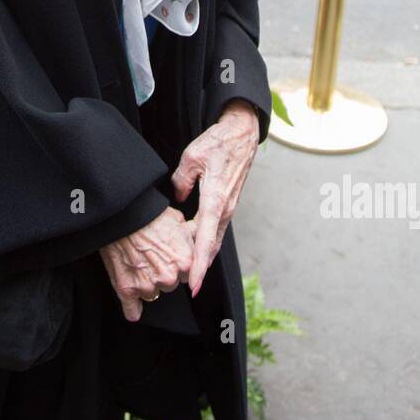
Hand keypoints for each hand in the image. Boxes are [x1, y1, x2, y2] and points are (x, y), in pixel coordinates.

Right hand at [99, 206, 195, 322]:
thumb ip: (192, 238)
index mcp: (185, 262)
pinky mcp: (127, 290)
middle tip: (151, 257)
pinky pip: (133, 312)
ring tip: (137, 263)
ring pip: (152, 294)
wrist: (121, 214)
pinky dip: (132, 309)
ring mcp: (147, 285)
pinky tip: (133, 304)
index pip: (188, 275)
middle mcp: (169, 277)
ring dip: (146, 283)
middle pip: (170, 285)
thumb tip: (200, 242)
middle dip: (162, 274)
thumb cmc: (148, 215)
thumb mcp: (179, 220)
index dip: (178, 265)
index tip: (169, 257)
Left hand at [171, 100, 259, 297]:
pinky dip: (205, 241)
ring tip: (187, 272)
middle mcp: (225, 209)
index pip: (205, 241)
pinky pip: (215, 228)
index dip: (198, 265)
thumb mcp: (192, 157)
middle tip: (185, 285)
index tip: (193, 285)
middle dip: (199, 268)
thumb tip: (177, 197)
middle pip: (211, 247)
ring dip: (202, 256)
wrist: (241, 134)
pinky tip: (192, 246)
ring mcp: (227, 208)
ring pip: (213, 239)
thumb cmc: (218, 143)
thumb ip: (181, 180)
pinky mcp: (226, 204)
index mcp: (215, 201)